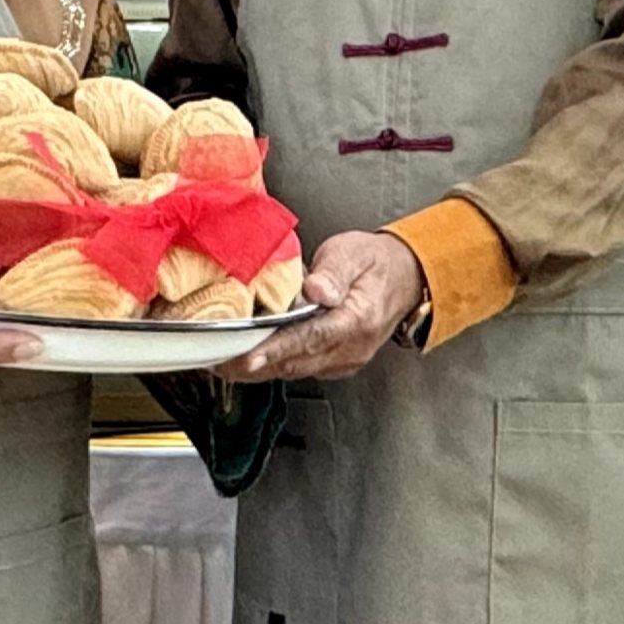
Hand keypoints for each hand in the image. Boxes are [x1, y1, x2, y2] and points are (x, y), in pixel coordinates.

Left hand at [218, 230, 422, 381]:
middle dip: (255, 365)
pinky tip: (249, 359)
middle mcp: (353, 347)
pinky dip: (274, 365)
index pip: (311, 338)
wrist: (405, 278)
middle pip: (298, 362)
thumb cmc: (376, 263)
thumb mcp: (354, 252)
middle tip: (217, 362)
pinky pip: (302, 368)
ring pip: (296, 370)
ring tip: (223, 364)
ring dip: (260, 369)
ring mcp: (346, 359)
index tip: (248, 357)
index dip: (277, 349)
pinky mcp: (337, 362)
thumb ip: (334, 271)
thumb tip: (317, 289)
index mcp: (358, 319)